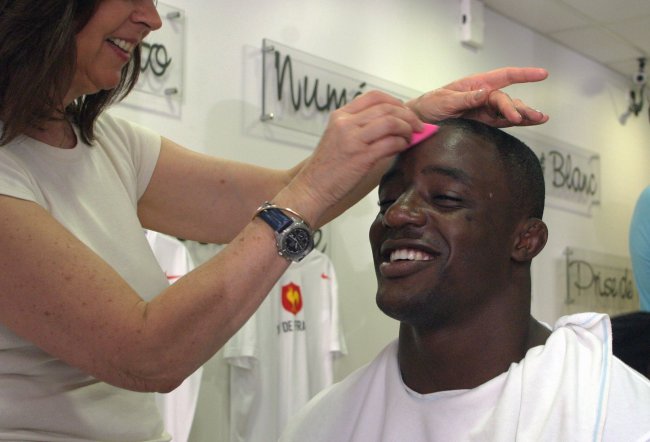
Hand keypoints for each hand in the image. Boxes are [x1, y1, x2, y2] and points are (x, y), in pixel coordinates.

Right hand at [281, 90, 421, 223]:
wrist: (312, 188)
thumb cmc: (327, 168)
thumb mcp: (338, 138)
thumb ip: (360, 127)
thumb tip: (393, 123)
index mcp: (340, 116)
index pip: (374, 97)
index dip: (395, 101)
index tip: (405, 111)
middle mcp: (346, 123)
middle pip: (386, 108)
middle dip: (407, 115)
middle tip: (418, 125)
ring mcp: (353, 139)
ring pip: (391, 122)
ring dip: (407, 128)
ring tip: (411, 137)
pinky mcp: (361, 157)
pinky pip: (390, 143)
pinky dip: (402, 143)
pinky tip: (403, 147)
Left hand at [407, 67, 548, 127]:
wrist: (421, 121)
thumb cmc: (431, 105)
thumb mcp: (445, 101)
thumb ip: (465, 99)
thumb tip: (484, 94)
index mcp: (477, 84)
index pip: (504, 76)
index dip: (524, 75)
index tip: (542, 74)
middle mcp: (485, 96)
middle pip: (506, 99)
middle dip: (518, 107)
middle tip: (527, 117)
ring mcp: (486, 110)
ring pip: (509, 111)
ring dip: (524, 115)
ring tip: (540, 119)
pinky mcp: (485, 124)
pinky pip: (503, 122)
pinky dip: (518, 123)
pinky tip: (532, 122)